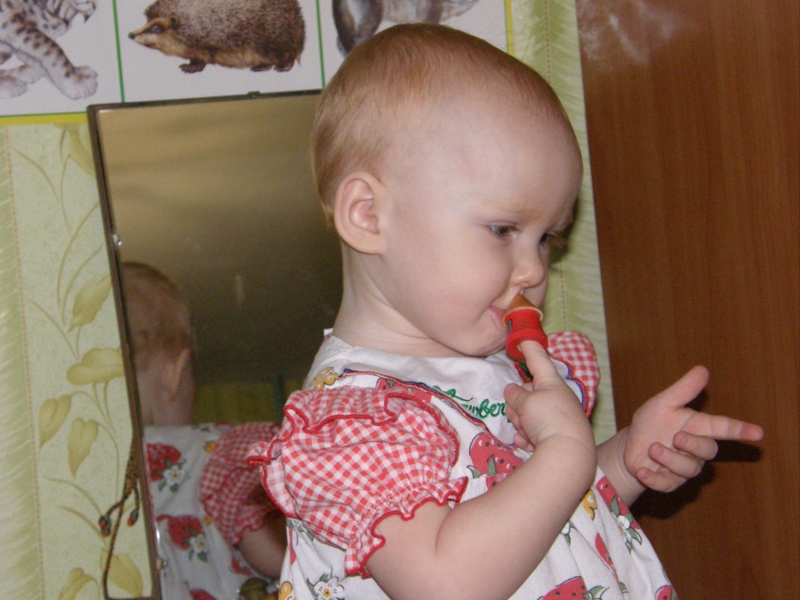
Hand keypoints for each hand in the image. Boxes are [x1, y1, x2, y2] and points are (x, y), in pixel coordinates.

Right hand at [504, 340, 594, 454]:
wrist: (567, 456)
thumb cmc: (548, 420)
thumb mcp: (526, 403)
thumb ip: (515, 395)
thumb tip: (512, 390)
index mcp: (553, 384)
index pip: (539, 361)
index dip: (530, 349)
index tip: (524, 338)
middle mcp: (557, 399)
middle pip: (529, 393)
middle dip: (518, 404)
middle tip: (520, 414)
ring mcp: (557, 420)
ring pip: (527, 415)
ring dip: (521, 423)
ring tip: (525, 432)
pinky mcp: (555, 439)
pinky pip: (533, 433)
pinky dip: (527, 438)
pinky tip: (527, 444)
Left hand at [615, 366, 763, 495]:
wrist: (629, 446)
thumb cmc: (650, 423)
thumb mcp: (662, 404)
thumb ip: (683, 390)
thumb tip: (703, 369)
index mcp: (698, 427)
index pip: (724, 427)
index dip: (741, 430)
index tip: (758, 432)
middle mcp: (695, 449)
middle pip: (708, 450)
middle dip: (694, 444)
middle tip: (677, 438)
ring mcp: (684, 468)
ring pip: (689, 469)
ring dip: (668, 458)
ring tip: (652, 448)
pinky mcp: (669, 482)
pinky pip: (667, 484)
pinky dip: (654, 478)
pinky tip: (642, 470)